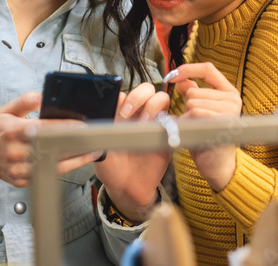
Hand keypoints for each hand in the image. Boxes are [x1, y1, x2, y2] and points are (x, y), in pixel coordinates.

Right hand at [0, 92, 100, 188]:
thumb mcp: (4, 110)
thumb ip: (24, 102)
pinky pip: (46, 176)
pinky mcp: (21, 181)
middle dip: (75, 144)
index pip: (43, 130)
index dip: (64, 128)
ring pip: (52, 166)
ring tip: (92, 150)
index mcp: (11, 131)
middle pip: (51, 149)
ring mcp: (17, 169)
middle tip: (95, 139)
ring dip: (75, 159)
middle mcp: (14, 152)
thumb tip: (42, 95)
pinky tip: (76, 160)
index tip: (82, 126)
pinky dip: (63, 168)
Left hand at [94, 82, 171, 221]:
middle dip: (139, 95)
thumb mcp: (100, 148)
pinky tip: (163, 131)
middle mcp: (139, 114)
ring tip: (146, 123)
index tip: (118, 110)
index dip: (123, 96)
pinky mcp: (168, 135)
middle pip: (147, 89)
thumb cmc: (111, 167)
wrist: (126, 188)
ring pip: (162, 98)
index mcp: (121, 114)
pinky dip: (173, 120)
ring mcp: (155, 123)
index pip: (126, 92)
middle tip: (128, 113)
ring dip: (154, 105)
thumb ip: (102, 130)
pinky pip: (177, 120)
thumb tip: (102, 112)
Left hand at [167, 63, 241, 191]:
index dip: (187, 69)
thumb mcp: (200, 111)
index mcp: (229, 93)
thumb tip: (180, 80)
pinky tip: (195, 133)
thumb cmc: (208, 138)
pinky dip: (188, 123)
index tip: (171, 76)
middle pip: (194, 91)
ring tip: (196, 129)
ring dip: (186, 116)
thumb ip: (193, 93)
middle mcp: (233, 99)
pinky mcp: (220, 121)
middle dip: (186, 106)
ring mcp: (229, 110)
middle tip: (195, 122)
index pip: (208, 69)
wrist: (217, 165)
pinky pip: (194, 112)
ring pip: (191, 101)